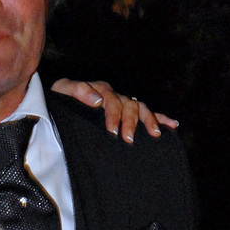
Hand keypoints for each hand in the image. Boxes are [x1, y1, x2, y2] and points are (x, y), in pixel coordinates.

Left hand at [51, 78, 178, 142]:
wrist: (57, 106)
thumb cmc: (60, 100)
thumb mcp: (62, 91)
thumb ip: (78, 91)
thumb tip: (98, 100)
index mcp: (100, 90)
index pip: (111, 100)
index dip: (113, 115)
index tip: (111, 131)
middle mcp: (114, 96)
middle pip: (128, 105)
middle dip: (130, 122)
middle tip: (128, 139)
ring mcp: (122, 104)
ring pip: (140, 108)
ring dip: (149, 120)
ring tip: (154, 134)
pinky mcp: (127, 114)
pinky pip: (147, 113)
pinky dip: (160, 118)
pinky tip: (172, 125)